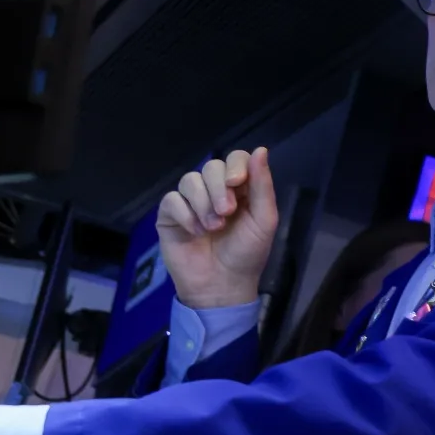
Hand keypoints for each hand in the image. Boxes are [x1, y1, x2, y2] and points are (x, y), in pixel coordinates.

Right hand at [156, 148, 278, 308]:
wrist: (222, 285)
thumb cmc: (247, 253)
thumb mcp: (264, 219)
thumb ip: (262, 185)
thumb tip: (261, 150)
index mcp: (241, 188)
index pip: (235, 158)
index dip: (235, 165)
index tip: (237, 183)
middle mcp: (214, 190)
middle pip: (211, 166)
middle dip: (219, 188)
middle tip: (227, 213)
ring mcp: (191, 202)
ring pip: (190, 180)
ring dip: (203, 203)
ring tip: (213, 227)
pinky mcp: (170, 216)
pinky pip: (171, 200)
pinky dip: (185, 214)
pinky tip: (195, 232)